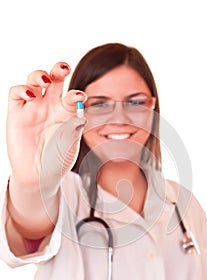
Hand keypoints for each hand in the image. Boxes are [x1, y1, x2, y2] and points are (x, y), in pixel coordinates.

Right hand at [6, 62, 86, 190]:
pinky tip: (31, 95)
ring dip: (39, 75)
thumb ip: (75, 130)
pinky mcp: (16, 113)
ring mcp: (33, 108)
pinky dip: (22, 89)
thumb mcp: (70, 146)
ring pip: (34, 81)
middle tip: (64, 68)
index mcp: (66, 113)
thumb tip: (81, 116)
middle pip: (54, 80)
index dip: (76, 94)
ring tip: (46, 81)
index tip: (81, 97)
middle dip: (58, 70)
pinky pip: (16, 93)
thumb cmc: (57, 161)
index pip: (72, 96)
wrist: (39, 175)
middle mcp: (50, 107)